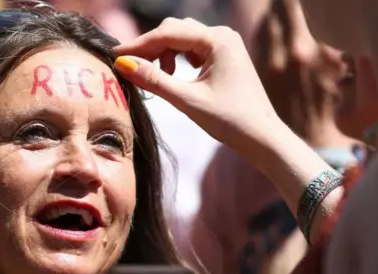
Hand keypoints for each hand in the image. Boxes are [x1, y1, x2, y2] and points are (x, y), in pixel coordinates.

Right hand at [113, 18, 281, 159]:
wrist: (263, 138)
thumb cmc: (230, 121)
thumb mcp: (187, 100)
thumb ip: (154, 80)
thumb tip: (123, 64)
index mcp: (218, 40)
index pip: (168, 33)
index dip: (138, 45)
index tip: (114, 55)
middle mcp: (223, 36)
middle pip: (174, 30)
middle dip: (150, 47)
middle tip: (130, 68)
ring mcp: (225, 45)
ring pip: (183, 39)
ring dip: (164, 53)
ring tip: (156, 76)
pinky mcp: (225, 57)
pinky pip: (193, 49)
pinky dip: (177, 59)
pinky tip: (172, 75)